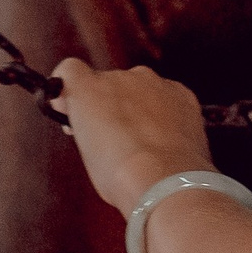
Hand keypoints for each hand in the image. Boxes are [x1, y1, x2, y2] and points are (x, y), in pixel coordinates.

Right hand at [51, 57, 212, 216]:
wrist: (165, 182)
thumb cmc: (121, 174)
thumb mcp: (87, 152)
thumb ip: (85, 127)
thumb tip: (90, 125)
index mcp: (88, 89)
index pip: (70, 70)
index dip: (69, 89)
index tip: (70, 109)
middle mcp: (120, 77)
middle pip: (108, 83)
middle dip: (107, 104)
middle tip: (110, 136)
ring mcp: (153, 83)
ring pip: (140, 89)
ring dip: (137, 106)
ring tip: (143, 142)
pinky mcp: (182, 93)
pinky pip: (168, 96)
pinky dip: (164, 111)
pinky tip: (165, 137)